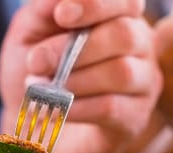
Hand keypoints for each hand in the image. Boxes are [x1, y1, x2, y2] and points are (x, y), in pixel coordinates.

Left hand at [0, 0, 162, 152]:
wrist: (30, 121)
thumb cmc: (35, 71)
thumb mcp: (30, 33)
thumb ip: (44, 10)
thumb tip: (60, 3)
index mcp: (117, 16)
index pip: (126, 1)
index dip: (96, 5)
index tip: (62, 15)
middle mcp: (139, 46)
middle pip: (125, 35)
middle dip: (76, 48)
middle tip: (35, 62)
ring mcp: (142, 83)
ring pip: (121, 72)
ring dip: (73, 80)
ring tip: (40, 88)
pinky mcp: (134, 119)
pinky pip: (111, 107)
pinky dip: (76, 107)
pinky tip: (53, 110)